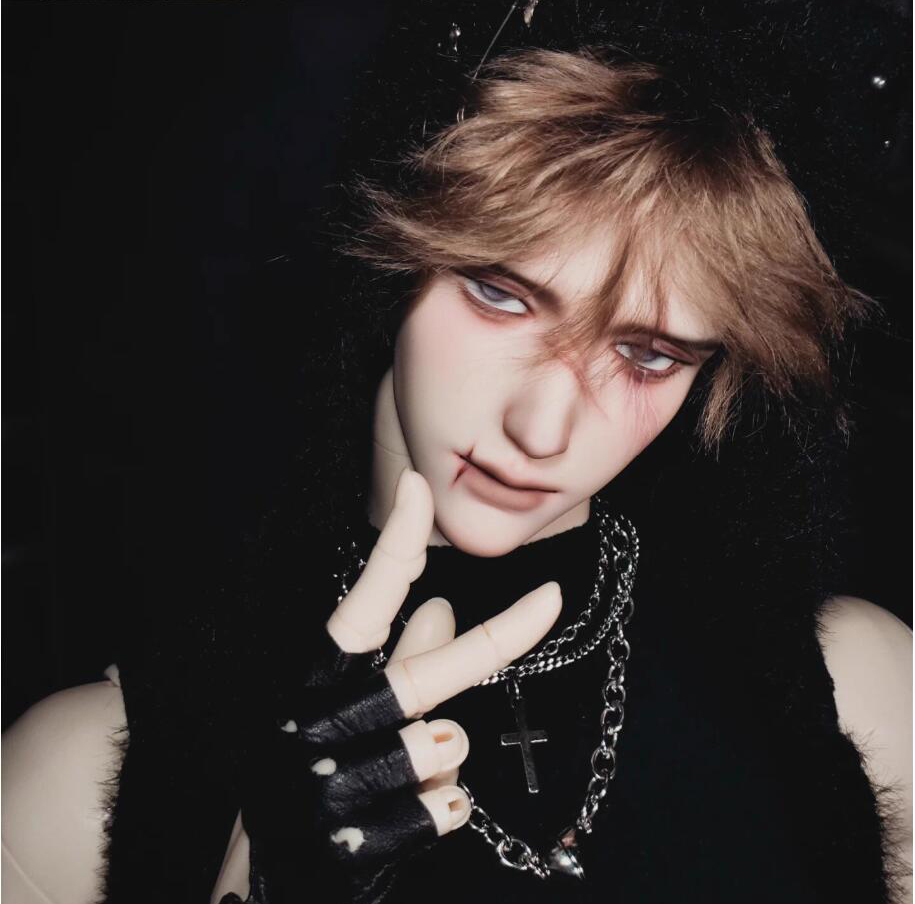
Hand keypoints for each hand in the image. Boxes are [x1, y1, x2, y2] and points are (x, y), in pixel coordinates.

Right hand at [255, 468, 561, 903]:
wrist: (265, 886)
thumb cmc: (314, 779)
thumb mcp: (346, 713)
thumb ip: (398, 664)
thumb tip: (440, 608)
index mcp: (315, 683)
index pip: (361, 604)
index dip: (392, 544)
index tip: (418, 487)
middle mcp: (318, 726)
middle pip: (425, 671)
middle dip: (496, 638)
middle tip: (551, 596)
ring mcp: (333, 789)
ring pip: (446, 744)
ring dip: (444, 758)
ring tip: (408, 773)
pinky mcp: (357, 846)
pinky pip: (449, 805)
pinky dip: (442, 806)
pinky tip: (403, 816)